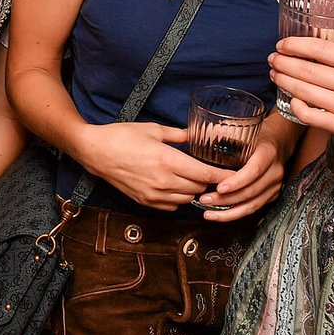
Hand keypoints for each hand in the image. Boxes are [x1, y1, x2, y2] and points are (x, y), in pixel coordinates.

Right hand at [77, 122, 226, 209]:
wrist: (95, 152)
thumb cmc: (122, 136)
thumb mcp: (153, 129)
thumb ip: (178, 135)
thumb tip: (195, 135)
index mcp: (168, 160)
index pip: (205, 174)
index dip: (224, 176)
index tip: (237, 175)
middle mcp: (163, 181)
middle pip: (199, 188)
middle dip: (208, 181)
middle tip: (212, 172)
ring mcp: (154, 194)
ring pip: (188, 199)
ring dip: (194, 190)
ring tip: (193, 178)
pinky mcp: (146, 201)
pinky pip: (172, 205)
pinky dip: (179, 198)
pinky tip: (175, 186)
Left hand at [195, 130, 285, 220]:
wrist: (279, 141)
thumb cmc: (257, 134)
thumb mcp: (243, 130)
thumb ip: (222, 133)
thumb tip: (189, 133)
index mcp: (267, 153)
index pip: (254, 170)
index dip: (237, 181)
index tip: (219, 187)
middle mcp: (274, 172)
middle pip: (251, 191)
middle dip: (226, 199)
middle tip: (204, 199)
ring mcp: (274, 185)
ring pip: (252, 204)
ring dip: (229, 211)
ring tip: (208, 212)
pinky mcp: (272, 195)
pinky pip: (253, 208)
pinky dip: (236, 214)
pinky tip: (219, 215)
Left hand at [270, 35, 333, 149]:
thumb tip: (325, 29)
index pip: (320, 48)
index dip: (295, 45)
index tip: (282, 45)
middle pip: (307, 70)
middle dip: (283, 63)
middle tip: (272, 59)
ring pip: (304, 91)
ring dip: (283, 80)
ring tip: (275, 74)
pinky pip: (309, 115)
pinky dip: (295, 105)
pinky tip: (291, 97)